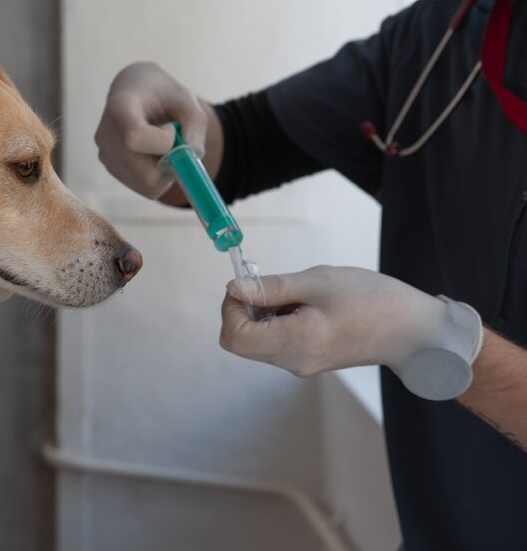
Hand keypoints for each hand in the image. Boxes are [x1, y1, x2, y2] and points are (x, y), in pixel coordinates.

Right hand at [96, 62, 210, 199]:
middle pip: (144, 172)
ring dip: (166, 171)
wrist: (134, 93)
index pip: (135, 138)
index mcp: (119, 108)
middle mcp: (105, 135)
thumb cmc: (161, 94)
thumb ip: (196, 124)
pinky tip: (154, 154)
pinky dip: (159, 177)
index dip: (163, 142)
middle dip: (170, 164)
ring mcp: (105, 155)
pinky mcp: (111, 169)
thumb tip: (193, 154)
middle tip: (175, 143)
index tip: (171, 128)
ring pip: (147, 185)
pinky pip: (144, 187)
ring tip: (163, 146)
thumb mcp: (186, 99)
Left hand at [220, 266, 482, 398]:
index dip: (230, 308)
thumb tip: (233, 288)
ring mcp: (301, 365)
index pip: (234, 337)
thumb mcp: (318, 282)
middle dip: (244, 309)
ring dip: (263, 314)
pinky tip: (305, 305)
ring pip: (258, 341)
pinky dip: (278, 321)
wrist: (415, 330)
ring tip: (297, 294)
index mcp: (294, 343)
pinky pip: (277, 342)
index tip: (248, 285)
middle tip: (272, 285)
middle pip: (241, 341)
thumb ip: (272, 288)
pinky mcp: (310, 360)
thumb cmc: (371, 300)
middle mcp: (293, 362)